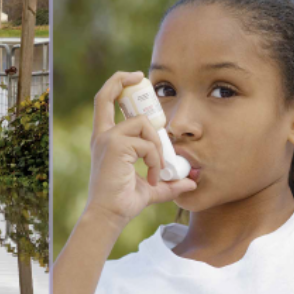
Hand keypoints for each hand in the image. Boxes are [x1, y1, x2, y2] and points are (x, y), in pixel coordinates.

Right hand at [86, 72, 196, 226]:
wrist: (109, 216)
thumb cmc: (123, 203)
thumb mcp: (150, 189)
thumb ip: (168, 182)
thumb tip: (191, 182)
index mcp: (105, 139)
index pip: (104, 102)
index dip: (117, 84)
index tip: (134, 78)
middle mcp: (102, 135)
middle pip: (106, 94)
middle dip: (123, 79)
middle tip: (141, 77)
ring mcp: (107, 139)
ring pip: (142, 124)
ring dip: (157, 146)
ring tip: (158, 169)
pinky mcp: (114, 146)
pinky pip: (147, 144)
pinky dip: (156, 160)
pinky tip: (153, 177)